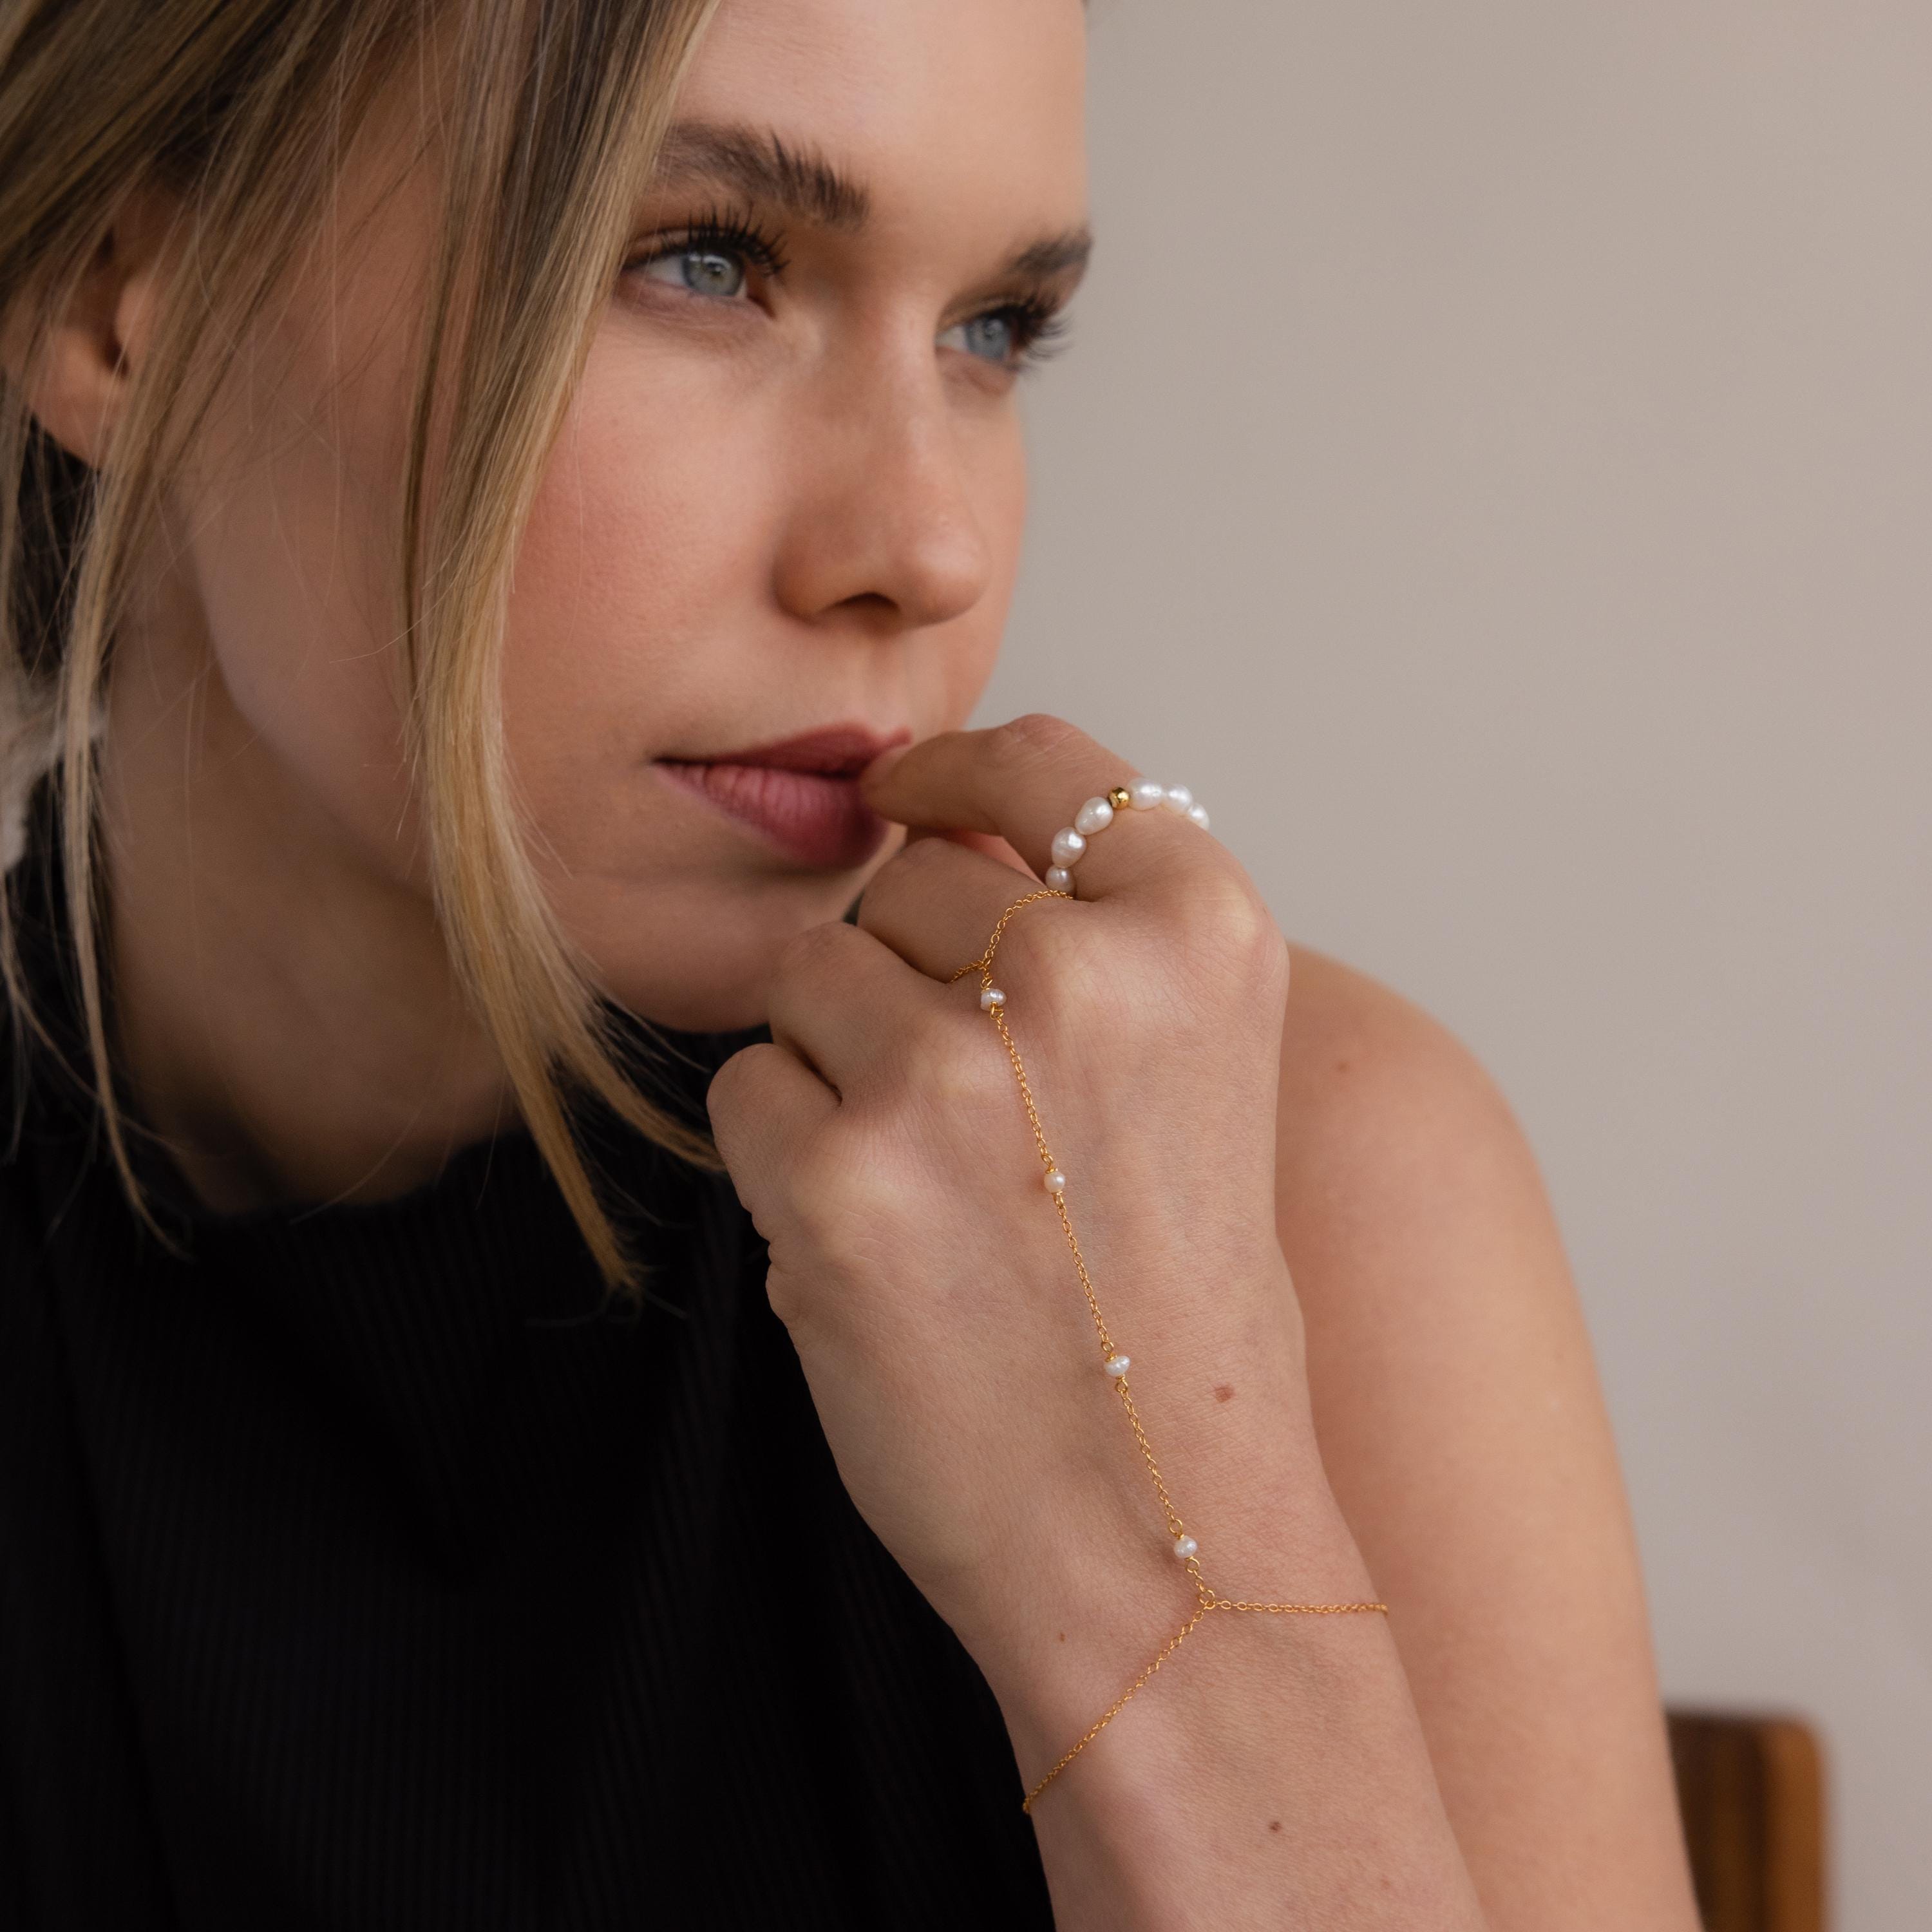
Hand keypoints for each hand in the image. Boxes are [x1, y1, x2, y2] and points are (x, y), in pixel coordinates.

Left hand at [706, 715, 1335, 1726]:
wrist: (1165, 1530)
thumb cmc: (1179, 1310)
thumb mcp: (1203, 1075)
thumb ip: (1095, 936)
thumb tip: (931, 820)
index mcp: (1203, 935)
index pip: (1044, 763)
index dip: (956, 768)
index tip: (908, 787)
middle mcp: (1086, 977)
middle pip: (908, 878)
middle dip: (909, 967)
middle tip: (976, 1113)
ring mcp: (957, 1072)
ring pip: (813, 977)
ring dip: (842, 1063)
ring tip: (941, 1190)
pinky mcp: (842, 1175)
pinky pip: (750, 1088)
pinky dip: (787, 1154)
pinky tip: (879, 1242)